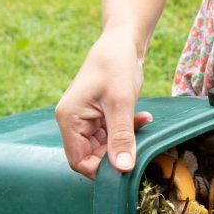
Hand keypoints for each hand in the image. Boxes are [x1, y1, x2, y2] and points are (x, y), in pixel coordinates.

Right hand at [55, 29, 153, 177]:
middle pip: (92, 157)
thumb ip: (121, 137)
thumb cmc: (116, 65)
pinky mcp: (100, 117)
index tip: (124, 167)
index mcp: (69, 119)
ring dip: (126, 142)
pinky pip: (113, 135)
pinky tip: (143, 118)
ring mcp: (86, 121)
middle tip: (139, 147)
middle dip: (117, 155)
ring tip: (141, 122)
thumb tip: (123, 169)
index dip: (100, 170)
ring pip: (105, 148)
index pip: (78, 161)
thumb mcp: (121, 103)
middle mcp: (73, 122)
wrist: (122, 42)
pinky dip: (129, 131)